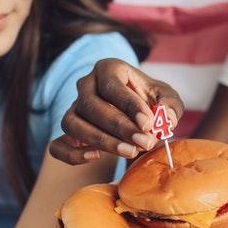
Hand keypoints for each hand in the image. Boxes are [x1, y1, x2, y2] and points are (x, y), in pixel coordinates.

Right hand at [49, 58, 184, 164]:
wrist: (136, 116)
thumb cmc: (150, 102)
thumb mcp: (166, 98)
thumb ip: (170, 106)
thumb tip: (167, 119)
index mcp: (108, 69)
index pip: (112, 85)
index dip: (130, 106)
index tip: (148, 124)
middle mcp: (85, 85)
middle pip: (91, 105)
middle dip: (119, 127)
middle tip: (144, 143)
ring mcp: (73, 109)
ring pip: (72, 124)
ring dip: (100, 141)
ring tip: (129, 152)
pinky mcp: (67, 133)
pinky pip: (58, 145)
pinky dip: (72, 154)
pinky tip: (95, 157)